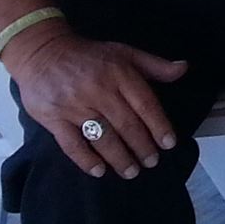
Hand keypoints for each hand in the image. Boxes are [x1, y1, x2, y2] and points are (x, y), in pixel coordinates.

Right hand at [4, 24, 185, 178]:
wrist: (42, 52)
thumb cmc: (88, 56)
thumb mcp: (124, 53)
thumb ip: (154, 65)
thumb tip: (183, 69)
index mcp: (120, 74)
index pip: (145, 104)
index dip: (159, 126)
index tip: (168, 144)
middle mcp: (99, 91)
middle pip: (126, 125)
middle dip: (142, 147)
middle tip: (151, 162)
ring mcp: (74, 106)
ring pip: (102, 137)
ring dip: (119, 158)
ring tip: (131, 171)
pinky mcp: (53, 118)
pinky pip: (71, 144)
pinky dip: (86, 160)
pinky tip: (99, 170)